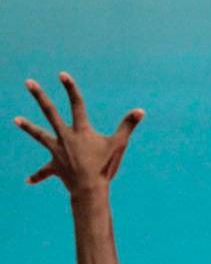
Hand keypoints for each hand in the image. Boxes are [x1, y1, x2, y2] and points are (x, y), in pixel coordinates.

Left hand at [14, 73, 143, 192]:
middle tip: (29, 83)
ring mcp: (58, 151)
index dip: (70, 89)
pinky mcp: (55, 166)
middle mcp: (65, 137)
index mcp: (81, 131)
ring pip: (40, 136)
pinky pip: (44, 171)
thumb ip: (128, 125)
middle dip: (40, 97)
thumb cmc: (105, 166)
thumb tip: (140, 111)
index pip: (77, 105)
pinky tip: (28, 180)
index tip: (62, 75)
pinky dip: (37, 176)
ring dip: (28, 127)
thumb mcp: (119, 144)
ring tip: (16, 119)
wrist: (89, 188)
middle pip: (50, 113)